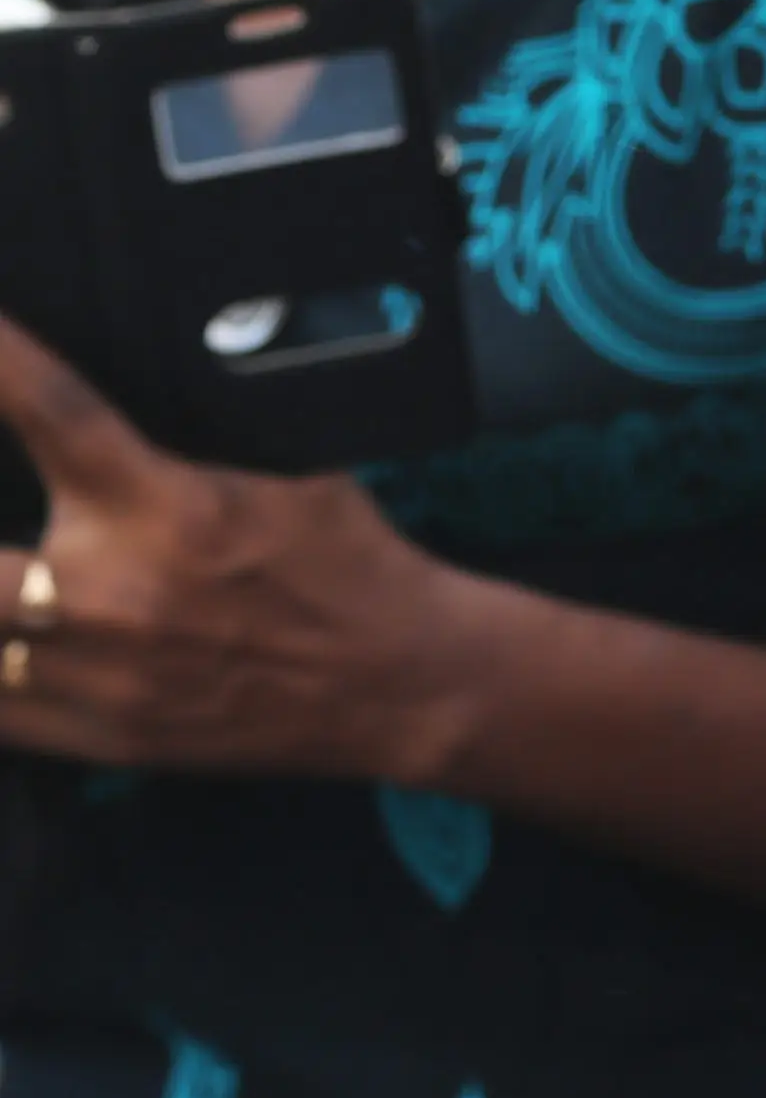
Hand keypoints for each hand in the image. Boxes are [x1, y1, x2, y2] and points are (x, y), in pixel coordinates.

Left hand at [0, 311, 471, 781]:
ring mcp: (89, 674)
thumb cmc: (345, 561)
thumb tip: (125, 395)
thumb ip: (196, 439)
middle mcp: (111, 591)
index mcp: (168, 505)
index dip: (0, 362)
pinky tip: (0, 631)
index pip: (53, 413)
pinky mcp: (88, 735)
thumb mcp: (291, 470)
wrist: (394, 680)